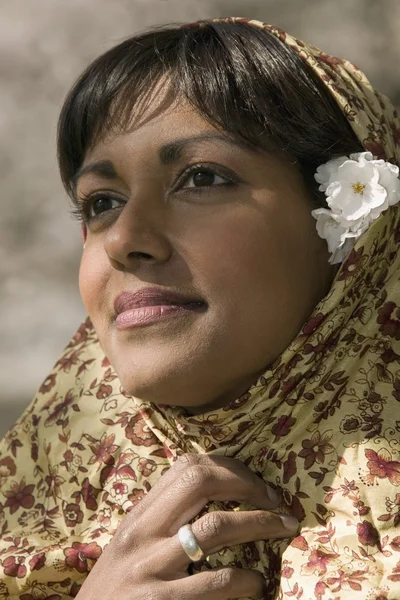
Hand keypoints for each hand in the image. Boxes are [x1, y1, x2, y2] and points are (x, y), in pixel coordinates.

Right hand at [77, 454, 298, 599]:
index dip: (228, 467)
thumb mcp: (132, 546)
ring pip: (216, 527)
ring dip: (259, 524)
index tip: (254, 482)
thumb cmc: (115, 590)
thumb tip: (215, 496)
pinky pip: (216, 582)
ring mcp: (151, 567)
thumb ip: (163, 521)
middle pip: (200, 482)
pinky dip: (246, 580)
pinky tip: (256, 583)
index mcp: (139, 516)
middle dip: (247, 485)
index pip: (186, 467)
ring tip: (283, 528)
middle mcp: (142, 534)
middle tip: (275, 500)